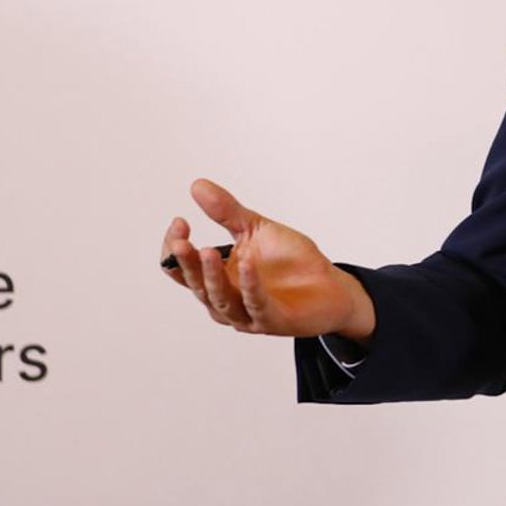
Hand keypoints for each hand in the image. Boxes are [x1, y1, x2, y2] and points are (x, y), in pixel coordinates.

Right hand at [160, 179, 374, 340]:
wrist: (332, 285)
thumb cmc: (292, 262)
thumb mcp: (257, 230)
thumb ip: (227, 212)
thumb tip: (197, 185)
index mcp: (218, 278)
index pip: (181, 270)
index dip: (174, 249)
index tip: (180, 221)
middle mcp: (226, 299)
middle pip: (196, 285)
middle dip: (186, 263)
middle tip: (181, 242)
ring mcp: (247, 313)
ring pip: (220, 299)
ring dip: (212, 276)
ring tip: (207, 250)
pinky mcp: (272, 320)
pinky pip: (256, 304)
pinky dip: (249, 285)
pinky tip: (245, 264)